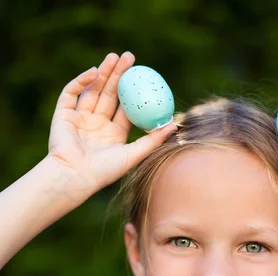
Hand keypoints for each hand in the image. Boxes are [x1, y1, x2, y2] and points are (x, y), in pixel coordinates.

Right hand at [47, 52, 176, 194]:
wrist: (74, 177)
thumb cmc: (104, 171)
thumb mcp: (133, 155)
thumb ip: (153, 140)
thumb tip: (175, 125)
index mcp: (113, 135)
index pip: (125, 108)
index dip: (134, 91)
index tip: (143, 75)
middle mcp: (96, 125)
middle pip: (109, 94)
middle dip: (119, 75)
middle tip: (130, 57)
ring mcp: (79, 119)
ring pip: (92, 90)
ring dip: (103, 73)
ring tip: (114, 57)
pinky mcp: (63, 115)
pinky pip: (72, 93)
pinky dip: (82, 81)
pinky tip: (95, 72)